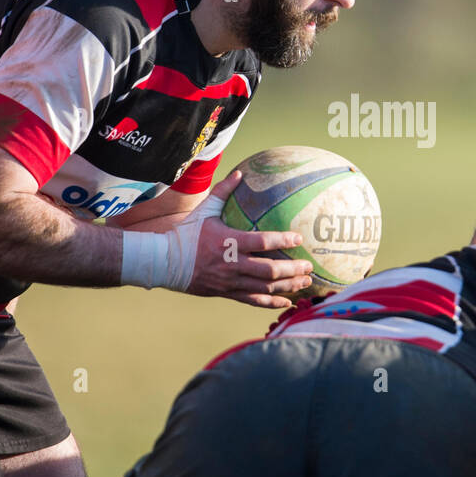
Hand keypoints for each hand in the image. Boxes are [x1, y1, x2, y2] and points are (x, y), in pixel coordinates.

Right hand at [184, 171, 313, 308]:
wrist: (165, 262)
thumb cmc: (186, 233)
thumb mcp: (204, 210)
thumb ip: (223, 192)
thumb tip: (240, 173)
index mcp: (229, 242)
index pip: (262, 242)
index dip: (282, 240)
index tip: (299, 239)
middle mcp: (232, 264)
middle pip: (269, 270)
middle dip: (292, 269)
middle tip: (310, 266)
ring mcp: (230, 281)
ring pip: (264, 288)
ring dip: (288, 286)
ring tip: (306, 282)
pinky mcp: (227, 293)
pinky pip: (253, 301)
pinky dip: (272, 303)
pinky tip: (287, 302)